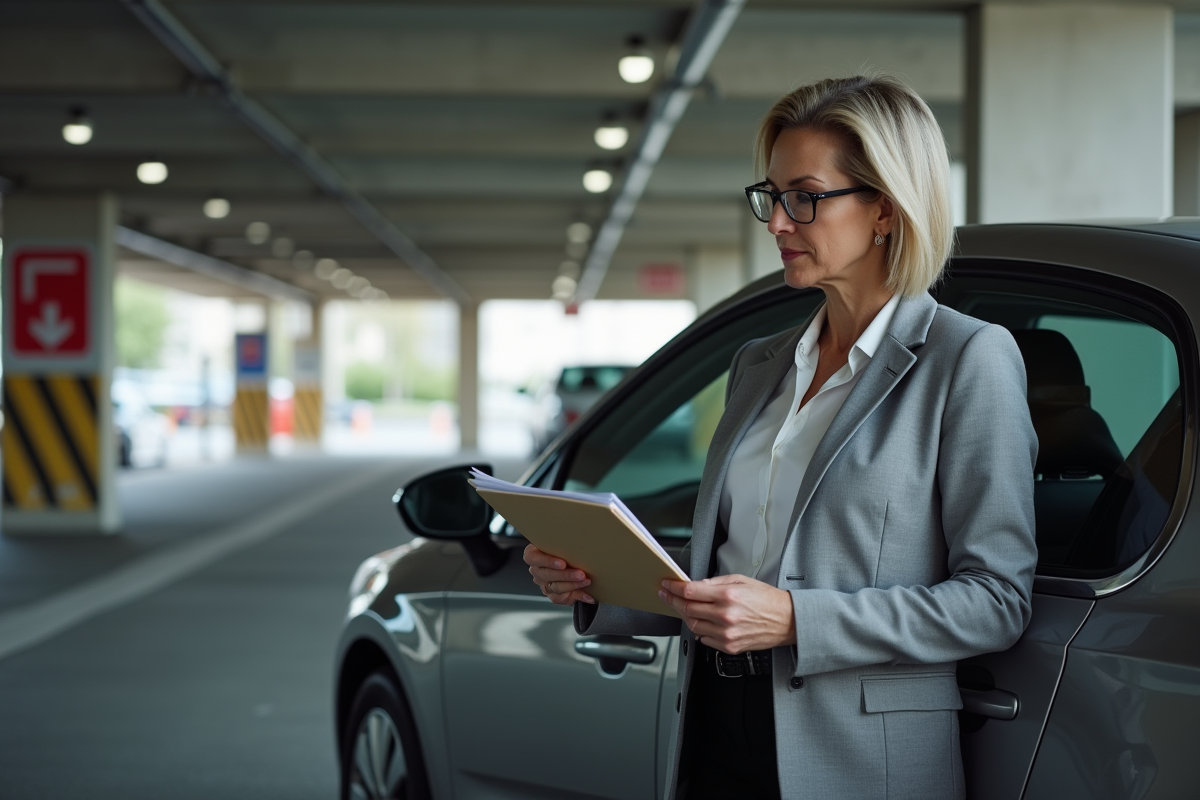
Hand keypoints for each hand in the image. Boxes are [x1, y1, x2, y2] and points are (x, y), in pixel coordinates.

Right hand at [524, 544, 594, 604]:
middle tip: (581, 574)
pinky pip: (564, 598)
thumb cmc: (564, 547)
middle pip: (547, 575)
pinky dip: (578, 596)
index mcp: (533, 554)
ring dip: (573, 585)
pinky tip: (589, 596)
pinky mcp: (553, 595)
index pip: (533, 558)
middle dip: (566, 575)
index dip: (547, 561)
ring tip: (586, 581)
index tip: (563, 563)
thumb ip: (562, 543)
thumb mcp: (560, 542)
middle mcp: (536, 570)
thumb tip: (578, 539)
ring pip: (556, 587)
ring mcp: (543, 584)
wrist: (571, 559)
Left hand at [658, 574, 795, 653]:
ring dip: (686, 616)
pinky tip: (703, 622)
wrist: (787, 621)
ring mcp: (726, 633)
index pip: (690, 592)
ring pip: (694, 625)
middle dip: (674, 601)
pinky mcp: (729, 647)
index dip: (674, 588)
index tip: (667, 586)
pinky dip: (700, 630)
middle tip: (668, 595)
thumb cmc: (767, 599)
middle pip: (688, 609)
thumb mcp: (741, 580)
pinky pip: (704, 639)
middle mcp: (726, 616)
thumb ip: (715, 583)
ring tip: (685, 608)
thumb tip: (696, 585)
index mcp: (728, 596)